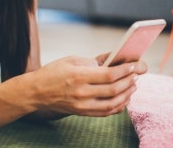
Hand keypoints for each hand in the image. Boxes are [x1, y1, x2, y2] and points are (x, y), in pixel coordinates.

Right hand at [29, 56, 146, 116]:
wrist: (35, 92)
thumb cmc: (52, 73)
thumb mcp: (71, 60)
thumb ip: (92, 61)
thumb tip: (112, 61)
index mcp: (79, 76)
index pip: (109, 75)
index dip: (125, 70)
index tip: (134, 65)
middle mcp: (82, 93)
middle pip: (113, 90)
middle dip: (129, 82)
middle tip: (136, 75)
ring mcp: (82, 105)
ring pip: (112, 103)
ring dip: (126, 95)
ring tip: (132, 86)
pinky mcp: (82, 113)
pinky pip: (105, 112)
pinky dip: (118, 106)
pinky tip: (123, 98)